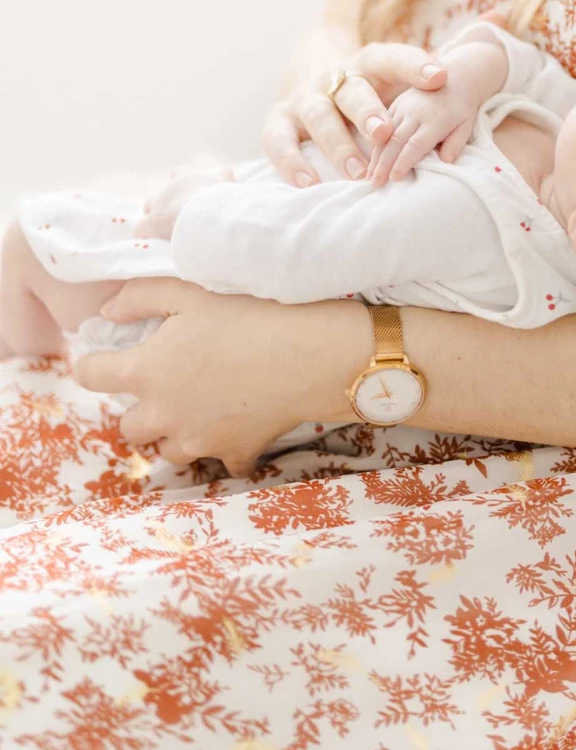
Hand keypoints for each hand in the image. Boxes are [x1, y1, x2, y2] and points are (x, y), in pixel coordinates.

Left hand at [71, 278, 374, 475]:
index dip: (95, 364)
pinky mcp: (235, 453)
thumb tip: (107, 312)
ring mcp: (198, 440)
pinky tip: (243, 421)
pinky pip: (222, 459)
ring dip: (177, 432)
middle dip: (141, 408)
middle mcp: (162, 414)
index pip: (91, 375)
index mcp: (145, 371)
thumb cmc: (249, 313)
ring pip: (168, 450)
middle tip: (169, 383)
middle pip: (128, 427)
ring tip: (203, 406)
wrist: (310, 353)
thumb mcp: (190, 290)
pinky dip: (227, 445)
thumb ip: (140, 297)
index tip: (108, 358)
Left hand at [140, 166, 235, 239]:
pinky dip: (145, 234)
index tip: (182, 187)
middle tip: (173, 214)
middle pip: (160, 192)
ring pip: (148, 207)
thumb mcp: (224, 184)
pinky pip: (141, 229)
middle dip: (163, 203)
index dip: (178, 181)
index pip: (178, 173)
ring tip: (161, 229)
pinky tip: (151, 242)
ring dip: (153, 217)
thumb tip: (229, 170)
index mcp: (187, 177)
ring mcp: (157, 205)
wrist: (204, 212)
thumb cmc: (217, 197)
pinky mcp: (150, 223)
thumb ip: (225, 177)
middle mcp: (169, 188)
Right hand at [263, 40, 447, 187]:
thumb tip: (467, 106)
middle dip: (368, 110)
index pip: (392, 58)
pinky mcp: (279, 120)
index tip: (440, 77)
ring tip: (356, 170)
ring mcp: (305, 97)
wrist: (321, 86)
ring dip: (337, 142)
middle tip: (385, 132)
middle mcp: (336, 77)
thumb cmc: (375, 96)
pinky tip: (309, 184)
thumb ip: (427, 99)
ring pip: (318, 114)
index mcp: (369, 64)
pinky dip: (291, 162)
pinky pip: (278, 140)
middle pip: (352, 89)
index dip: (414, 66)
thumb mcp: (397, 89)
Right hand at [364, 79, 476, 186]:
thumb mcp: (467, 125)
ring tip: (370, 176)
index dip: (404, 161)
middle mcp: (416, 112)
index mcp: (436, 119)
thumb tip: (445, 161)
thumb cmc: (462, 108)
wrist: (456, 77)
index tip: (394, 178)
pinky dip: (375, 144)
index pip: (416, 144)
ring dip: (376, 156)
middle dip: (384, 163)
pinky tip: (371, 160)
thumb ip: (456, 143)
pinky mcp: (397, 104)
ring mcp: (404, 106)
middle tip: (376, 183)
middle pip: (396, 140)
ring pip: (385, 133)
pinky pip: (383, 125)